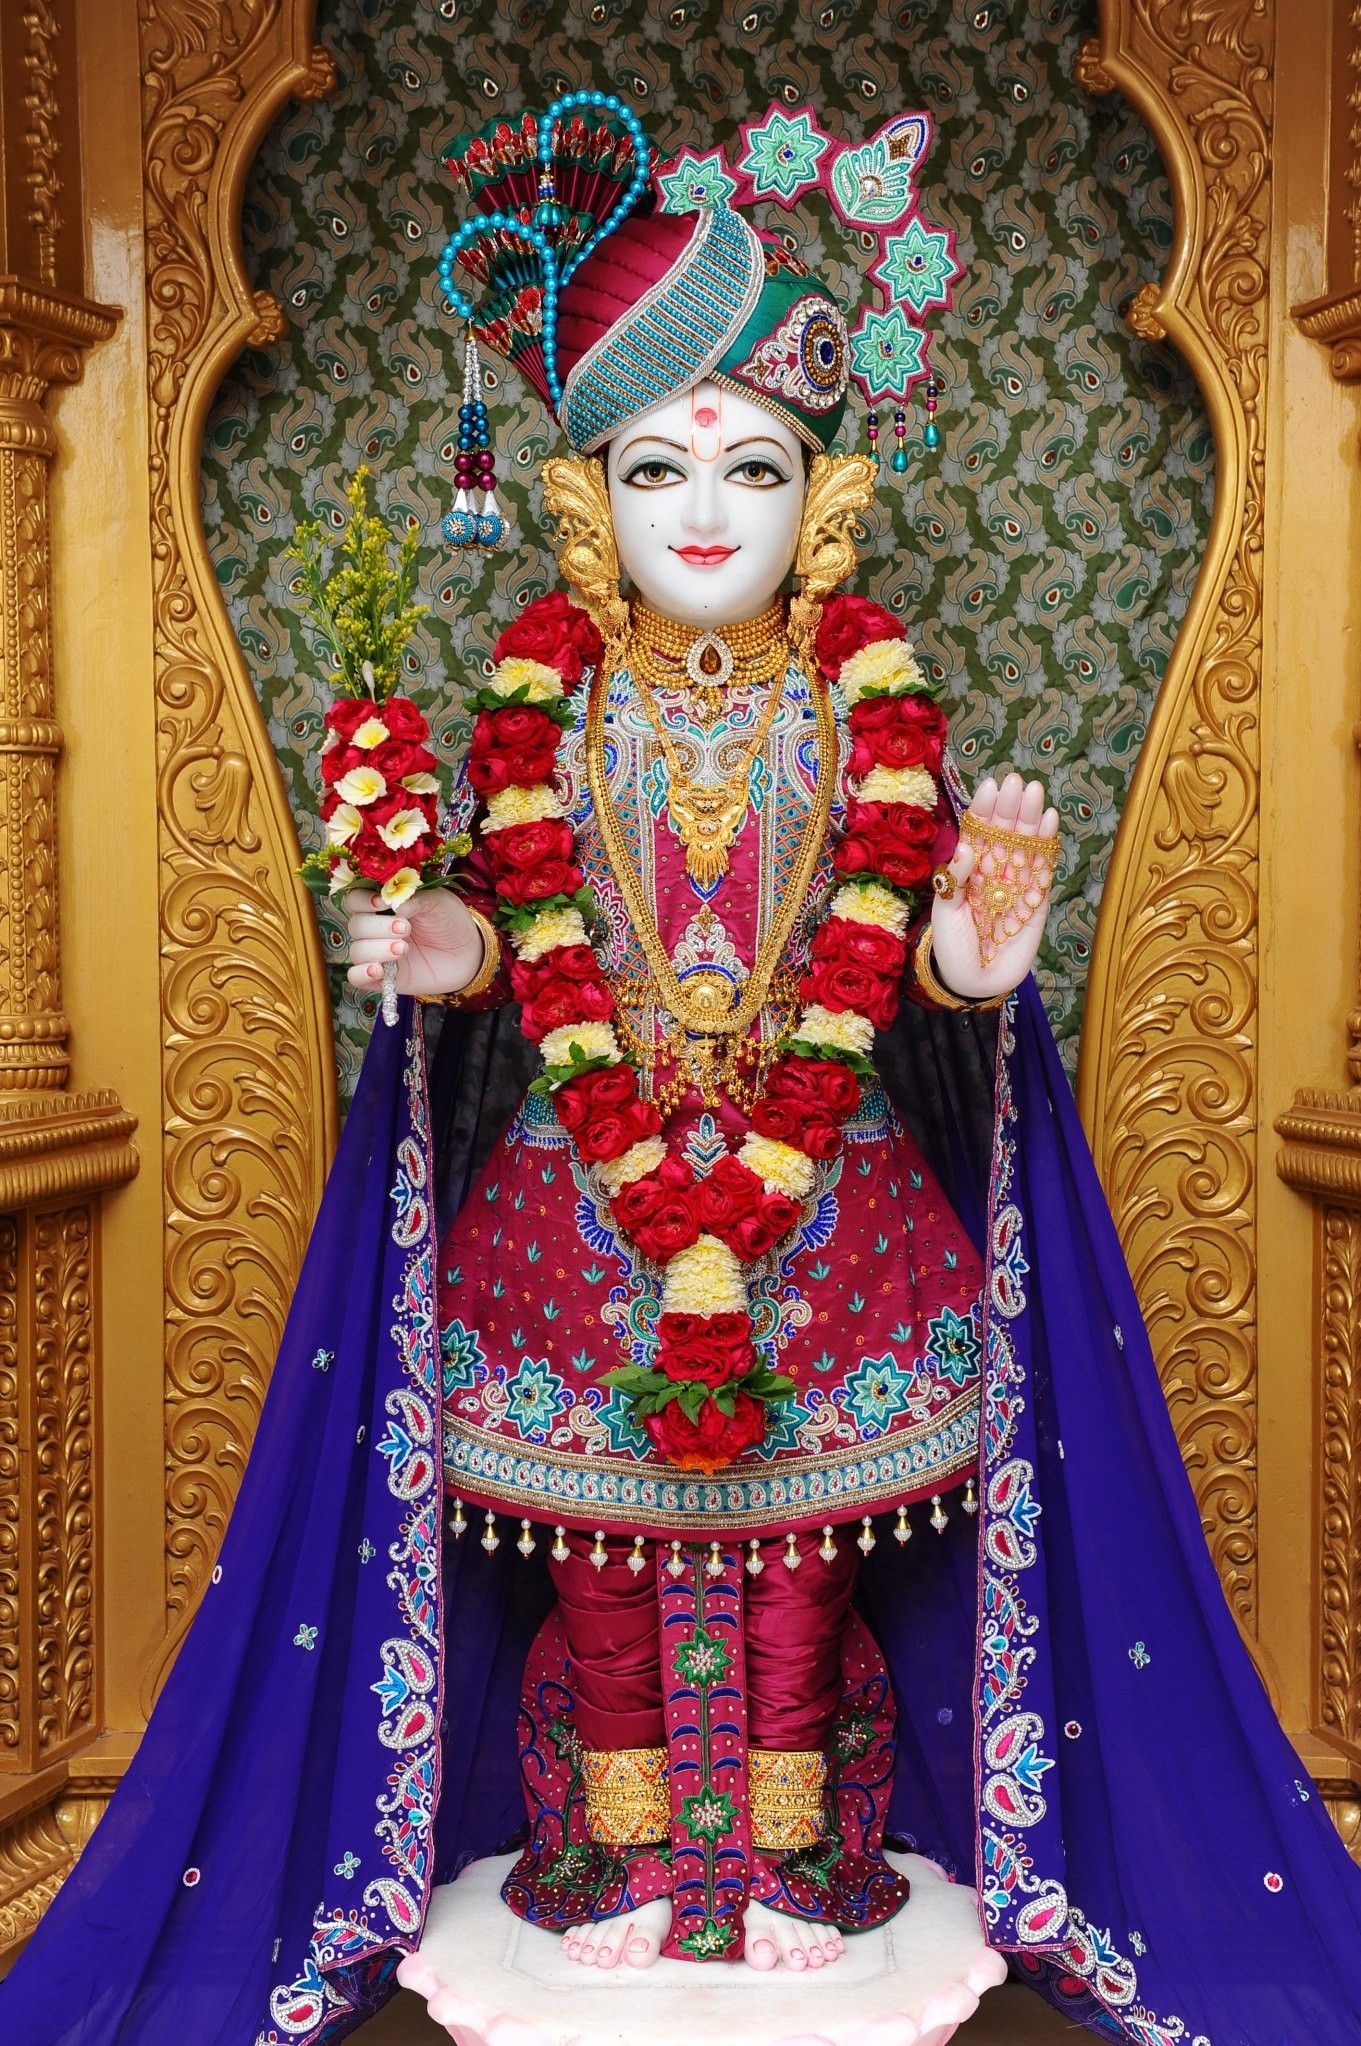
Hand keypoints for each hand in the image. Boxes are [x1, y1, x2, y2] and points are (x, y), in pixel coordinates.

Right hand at [344, 887, 488, 998]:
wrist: (468, 953)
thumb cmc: (450, 921)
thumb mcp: (437, 901)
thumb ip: (414, 898)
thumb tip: (391, 902)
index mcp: (382, 905)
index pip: (355, 900)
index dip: (362, 901)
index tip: (380, 903)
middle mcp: (374, 929)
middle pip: (356, 925)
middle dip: (378, 927)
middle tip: (406, 928)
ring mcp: (377, 954)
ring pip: (356, 951)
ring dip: (376, 949)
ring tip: (404, 949)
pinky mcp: (382, 978)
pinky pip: (356, 978)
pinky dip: (361, 974)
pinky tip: (378, 970)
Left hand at [929, 771, 1058, 1000]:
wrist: (975, 982)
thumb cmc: (953, 947)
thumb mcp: (945, 913)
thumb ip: (954, 881)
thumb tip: (966, 847)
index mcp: (968, 869)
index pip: (978, 832)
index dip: (984, 810)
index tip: (990, 786)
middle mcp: (993, 871)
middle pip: (1004, 833)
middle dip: (1011, 807)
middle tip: (1017, 781)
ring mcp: (1016, 884)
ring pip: (1025, 845)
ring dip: (1031, 819)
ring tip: (1036, 792)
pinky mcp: (1037, 900)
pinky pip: (1043, 869)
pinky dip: (1047, 846)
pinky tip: (1050, 821)